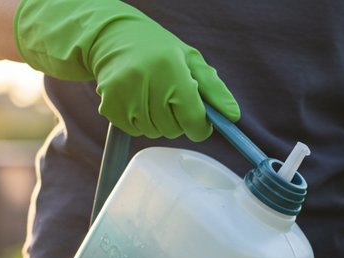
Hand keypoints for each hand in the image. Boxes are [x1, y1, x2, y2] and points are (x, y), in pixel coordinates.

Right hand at [14, 0, 239, 139]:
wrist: (110, 38)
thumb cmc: (157, 50)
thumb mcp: (189, 60)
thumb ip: (214, 89)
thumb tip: (233, 116)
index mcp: (171, 70)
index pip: (193, 119)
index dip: (200, 125)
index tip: (199, 120)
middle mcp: (147, 82)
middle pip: (174, 130)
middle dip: (177, 119)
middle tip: (169, 95)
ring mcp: (125, 97)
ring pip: (155, 132)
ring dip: (158, 121)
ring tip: (151, 94)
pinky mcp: (110, 108)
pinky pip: (136, 131)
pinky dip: (140, 121)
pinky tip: (136, 99)